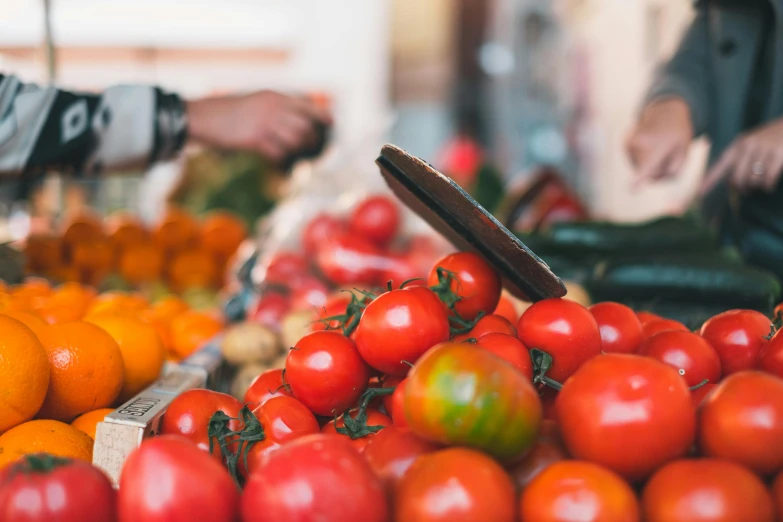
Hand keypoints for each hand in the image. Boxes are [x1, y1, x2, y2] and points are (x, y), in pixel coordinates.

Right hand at [186, 91, 331, 163]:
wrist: (203, 116)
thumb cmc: (229, 111)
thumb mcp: (255, 100)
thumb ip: (276, 107)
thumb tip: (297, 119)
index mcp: (274, 97)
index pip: (308, 106)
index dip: (322, 115)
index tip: (331, 123)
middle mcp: (273, 108)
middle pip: (306, 127)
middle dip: (310, 140)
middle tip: (308, 147)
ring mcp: (265, 123)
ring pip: (295, 141)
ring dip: (296, 150)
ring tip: (291, 153)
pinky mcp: (255, 140)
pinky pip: (279, 153)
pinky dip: (280, 159)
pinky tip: (275, 160)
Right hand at [626, 98, 693, 183]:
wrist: (666, 111)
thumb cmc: (678, 134)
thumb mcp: (685, 152)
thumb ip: (673, 171)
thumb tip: (651, 180)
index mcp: (659, 145)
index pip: (648, 166)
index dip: (639, 180)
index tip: (630, 190)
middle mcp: (641, 143)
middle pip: (648, 172)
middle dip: (658, 170)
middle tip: (667, 153)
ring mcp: (630, 142)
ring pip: (639, 167)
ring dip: (649, 163)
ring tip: (656, 147)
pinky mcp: (625, 143)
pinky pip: (634, 161)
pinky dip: (642, 158)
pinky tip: (648, 145)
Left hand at [701, 118, 782, 194]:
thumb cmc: (769, 138)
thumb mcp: (750, 143)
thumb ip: (739, 159)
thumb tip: (731, 183)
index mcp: (739, 144)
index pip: (721, 164)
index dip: (710, 179)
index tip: (700, 193)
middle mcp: (748, 146)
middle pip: (737, 178)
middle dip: (740, 187)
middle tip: (745, 190)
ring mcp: (764, 149)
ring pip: (753, 179)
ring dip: (755, 187)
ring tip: (760, 185)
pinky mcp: (779, 154)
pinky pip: (768, 178)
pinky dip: (767, 186)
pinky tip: (768, 186)